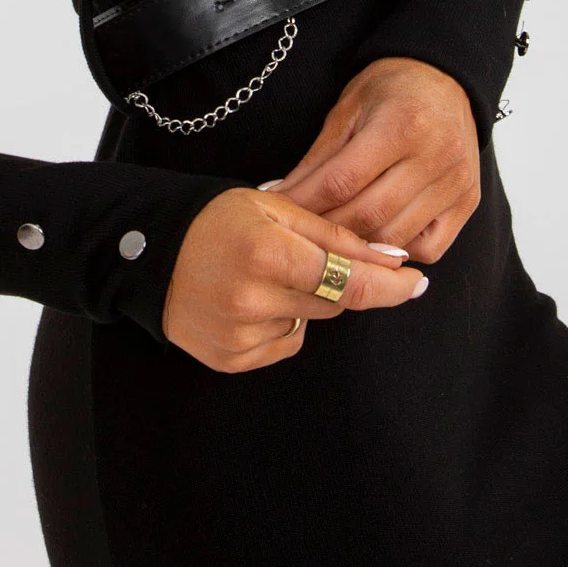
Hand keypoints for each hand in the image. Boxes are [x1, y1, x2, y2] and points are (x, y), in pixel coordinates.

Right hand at [160, 185, 426, 372]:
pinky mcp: (230, 359)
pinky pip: (283, 344)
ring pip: (310, 324)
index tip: (418, 282)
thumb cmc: (217, 219)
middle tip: (309, 257)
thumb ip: (337, 235)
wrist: (149, 251)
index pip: (350, 282)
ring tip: (265, 274)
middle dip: (340, 282)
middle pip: (334, 303)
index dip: (392, 286)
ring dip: (305, 301)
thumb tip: (393, 259)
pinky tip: (250, 299)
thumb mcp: (276, 207)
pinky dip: (280, 322)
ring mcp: (240, 335)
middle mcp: (254, 299)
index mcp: (268, 253)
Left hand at [266, 56, 478, 263]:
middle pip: (370, 215)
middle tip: (300, 232)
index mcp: (402, 124)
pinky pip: (429, 248)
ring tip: (332, 239)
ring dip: (359, 246)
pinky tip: (378, 238)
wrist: (444, 79)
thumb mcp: (347, 110)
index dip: (305, 201)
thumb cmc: (391, 90)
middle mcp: (437, 156)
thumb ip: (318, 158)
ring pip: (397, 238)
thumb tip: (278, 196)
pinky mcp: (469, 202)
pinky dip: (398, 251)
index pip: (343, 180)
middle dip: (327, 229)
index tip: (278, 211)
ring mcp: (457, 183)